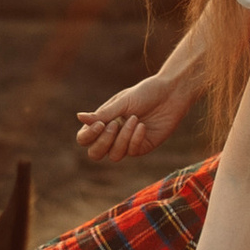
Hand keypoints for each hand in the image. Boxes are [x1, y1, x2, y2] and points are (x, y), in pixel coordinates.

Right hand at [75, 71, 195, 166]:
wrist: (171, 94)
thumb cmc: (145, 93)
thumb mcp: (122, 102)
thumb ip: (102, 114)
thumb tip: (79, 117)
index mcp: (103, 121)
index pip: (85, 138)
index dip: (88, 136)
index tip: (100, 124)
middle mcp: (112, 135)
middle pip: (95, 154)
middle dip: (103, 142)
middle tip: (115, 125)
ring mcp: (127, 143)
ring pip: (114, 156)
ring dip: (122, 138)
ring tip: (134, 119)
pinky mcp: (142, 147)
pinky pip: (132, 151)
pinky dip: (135, 139)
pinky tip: (143, 125)